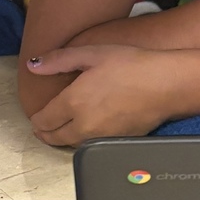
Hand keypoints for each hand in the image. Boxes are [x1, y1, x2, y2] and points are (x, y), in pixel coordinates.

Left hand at [28, 45, 170, 146]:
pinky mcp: (116, 142)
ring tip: (64, 127)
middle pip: (53, 138)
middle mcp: (83, 125)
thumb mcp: (93, 53)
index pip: (42, 120)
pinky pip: (91, 146)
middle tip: (44, 126)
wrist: (166, 84)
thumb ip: (59, 60)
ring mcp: (100, 137)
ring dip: (63, 138)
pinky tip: (89, 128)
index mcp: (73, 102)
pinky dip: (84, 140)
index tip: (37, 116)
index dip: (36, 119)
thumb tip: (33, 65)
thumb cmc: (132, 65)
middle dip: (45, 132)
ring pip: (71, 144)